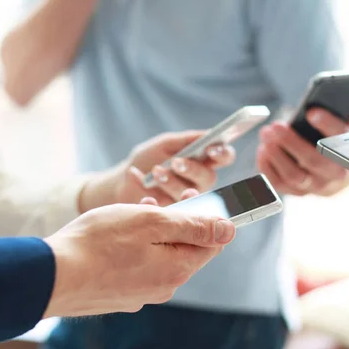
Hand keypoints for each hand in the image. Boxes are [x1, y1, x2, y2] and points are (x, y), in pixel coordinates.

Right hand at [43, 202, 235, 316]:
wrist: (50, 276)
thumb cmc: (99, 243)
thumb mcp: (151, 222)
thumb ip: (193, 226)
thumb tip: (229, 230)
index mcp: (177, 270)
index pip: (210, 244)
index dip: (206, 218)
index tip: (192, 197)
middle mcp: (163, 288)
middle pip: (183, 249)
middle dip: (174, 222)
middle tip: (154, 200)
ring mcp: (140, 294)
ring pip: (158, 256)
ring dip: (152, 232)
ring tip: (131, 212)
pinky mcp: (119, 295)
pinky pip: (138, 267)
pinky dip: (134, 248)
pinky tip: (115, 235)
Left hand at [78, 131, 235, 210]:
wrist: (123, 179)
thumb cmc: (147, 159)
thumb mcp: (165, 144)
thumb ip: (186, 140)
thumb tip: (209, 135)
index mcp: (203, 161)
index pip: (224, 157)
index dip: (222, 153)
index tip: (210, 149)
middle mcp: (199, 182)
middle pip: (209, 178)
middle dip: (193, 169)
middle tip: (176, 162)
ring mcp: (187, 199)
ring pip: (189, 193)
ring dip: (171, 180)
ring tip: (155, 171)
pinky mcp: (172, 213)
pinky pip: (169, 205)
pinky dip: (150, 189)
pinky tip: (136, 175)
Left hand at [256, 106, 348, 195]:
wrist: (336, 174)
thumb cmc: (337, 146)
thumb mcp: (345, 131)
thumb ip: (347, 117)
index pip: (341, 140)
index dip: (328, 125)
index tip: (312, 112)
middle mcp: (334, 175)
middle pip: (313, 160)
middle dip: (291, 142)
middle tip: (276, 126)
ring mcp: (316, 186)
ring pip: (294, 175)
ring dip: (276, 154)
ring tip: (266, 135)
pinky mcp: (299, 192)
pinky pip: (279, 184)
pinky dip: (268, 167)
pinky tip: (263, 151)